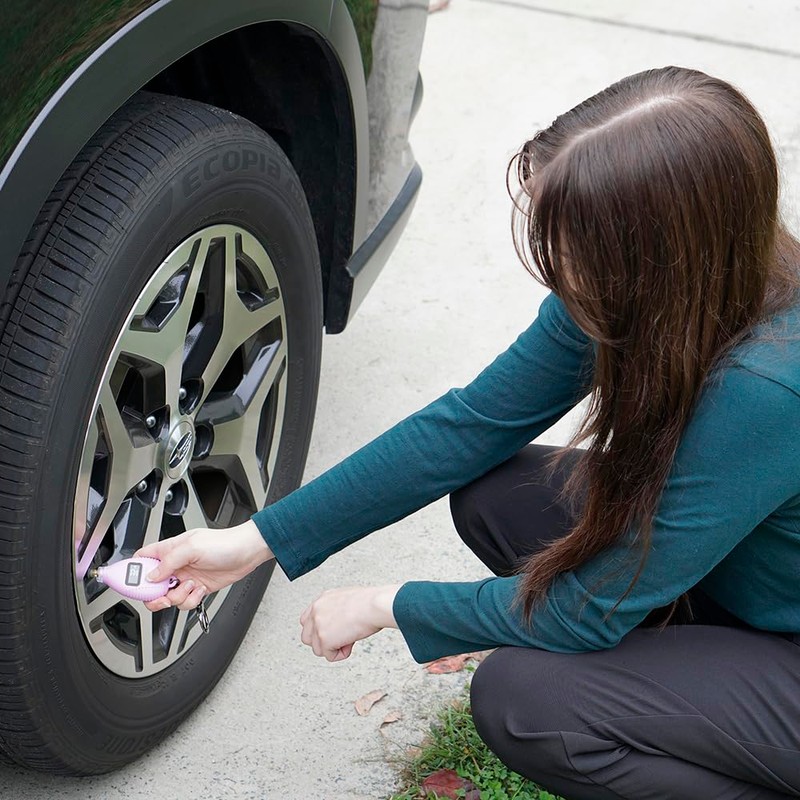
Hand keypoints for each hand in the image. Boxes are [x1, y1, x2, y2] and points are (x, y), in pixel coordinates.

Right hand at [135, 519, 272, 611]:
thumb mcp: (192, 547)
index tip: (129, 584)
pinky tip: (200, 590)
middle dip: (154, 595)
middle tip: (162, 595)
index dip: (132, 573)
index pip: (142, 560)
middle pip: (151, 586)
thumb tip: (151, 577)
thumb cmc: (224, 542)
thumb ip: (169, 561)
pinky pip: (184, 602)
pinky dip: (191, 600)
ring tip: (190, 586)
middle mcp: (175, 565)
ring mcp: (186, 578)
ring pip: (167, 597)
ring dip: (178, 597)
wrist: (247, 553)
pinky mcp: (197, 589)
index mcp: (169, 550)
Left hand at [300, 585, 401, 661]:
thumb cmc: (369, 602)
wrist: (374, 606)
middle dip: (322, 642)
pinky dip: (341, 654)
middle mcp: (316, 611)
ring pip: (318, 649)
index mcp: (322, 600)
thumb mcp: (347, 599)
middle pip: (307, 637)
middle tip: (340, 639)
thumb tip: (341, 623)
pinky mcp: (324, 639)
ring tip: (350, 638)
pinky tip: (351, 643)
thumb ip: (337, 610)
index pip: (307, 620)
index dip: (318, 630)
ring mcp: (318, 626)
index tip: (331, 633)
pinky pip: (329, 656)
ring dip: (333, 648)